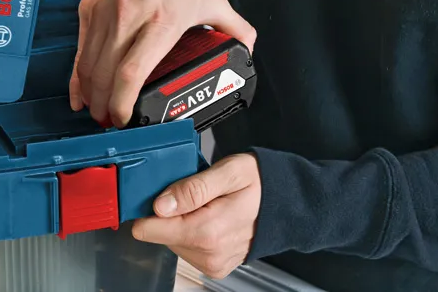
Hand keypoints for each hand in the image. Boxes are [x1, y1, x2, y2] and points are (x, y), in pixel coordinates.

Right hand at [71, 0, 255, 126]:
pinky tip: (80, 93)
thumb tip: (249, 51)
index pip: (133, 72)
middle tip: (112, 122)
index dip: (123, 102)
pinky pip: (80, 51)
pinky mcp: (89, 10)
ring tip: (97, 111)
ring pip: (89, 66)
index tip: (126, 118)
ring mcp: (106, 15)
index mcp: (163, 21)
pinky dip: (77, 77)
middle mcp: (129, 18)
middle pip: (106, 75)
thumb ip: (235, 28)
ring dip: (91, 95)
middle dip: (105, 107)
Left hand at [131, 153, 261, 279]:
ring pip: (172, 240)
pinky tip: (210, 216)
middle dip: (170, 211)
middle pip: (160, 233)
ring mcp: (212, 262)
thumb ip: (192, 188)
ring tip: (206, 204)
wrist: (288, 204)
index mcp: (207, 231)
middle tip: (195, 193)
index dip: (149, 206)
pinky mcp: (215, 265)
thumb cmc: (261, 184)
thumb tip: (160, 205)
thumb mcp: (228, 172)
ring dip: (182, 221)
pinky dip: (193, 230)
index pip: (149, 229)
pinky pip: (187, 248)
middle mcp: (209, 253)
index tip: (161, 192)